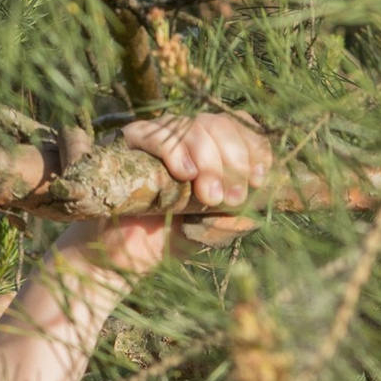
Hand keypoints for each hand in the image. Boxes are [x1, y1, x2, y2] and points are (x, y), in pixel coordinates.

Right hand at [73, 111, 273, 280]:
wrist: (122, 257)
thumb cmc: (168, 240)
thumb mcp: (210, 229)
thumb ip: (234, 216)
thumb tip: (257, 203)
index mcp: (210, 151)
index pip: (239, 126)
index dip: (254, 147)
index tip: (258, 179)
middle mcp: (186, 138)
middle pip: (219, 124)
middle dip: (233, 161)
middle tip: (231, 200)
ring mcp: (158, 136)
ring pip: (193, 127)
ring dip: (209, 162)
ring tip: (209, 197)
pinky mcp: (129, 142)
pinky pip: (156, 134)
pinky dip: (175, 151)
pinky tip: (184, 175)